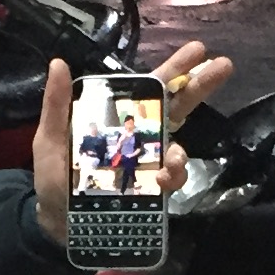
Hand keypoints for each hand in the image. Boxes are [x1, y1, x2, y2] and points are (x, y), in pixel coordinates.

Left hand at [30, 41, 236, 244]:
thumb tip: (59, 63)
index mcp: (118, 119)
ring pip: (177, 150)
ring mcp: (149, 165)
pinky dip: (171, 178)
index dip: (175, 69)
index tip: (199, 50)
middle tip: (223, 65)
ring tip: (173, 160)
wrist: (56, 224)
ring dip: (180, 152)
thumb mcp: (50, 138)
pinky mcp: (151, 191)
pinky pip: (170, 181)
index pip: (151, 89)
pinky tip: (161, 181)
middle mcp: (140, 139)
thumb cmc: (54, 177)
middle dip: (200, 86)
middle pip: (177, 108)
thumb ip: (57, 104)